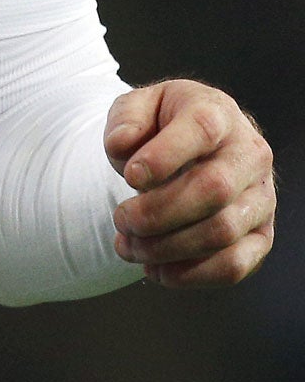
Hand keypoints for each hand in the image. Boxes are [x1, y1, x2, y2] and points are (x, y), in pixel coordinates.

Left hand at [105, 80, 274, 287]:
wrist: (195, 143)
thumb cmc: (162, 124)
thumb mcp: (137, 106)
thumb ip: (125, 119)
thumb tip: (123, 145)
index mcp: (217, 113)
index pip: (200, 131)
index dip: (163, 157)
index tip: (130, 176)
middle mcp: (250, 154)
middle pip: (214, 189)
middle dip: (158, 212)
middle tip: (121, 219)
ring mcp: (261, 198)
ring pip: (222, 232)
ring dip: (167, 247)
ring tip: (128, 246)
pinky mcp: (261, 235)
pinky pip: (235, 265)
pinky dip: (191, 275)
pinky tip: (156, 270)